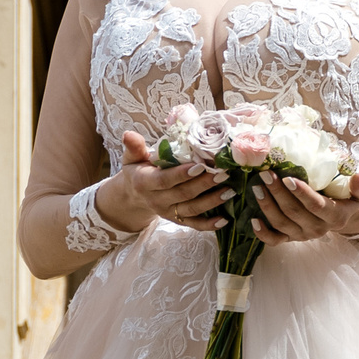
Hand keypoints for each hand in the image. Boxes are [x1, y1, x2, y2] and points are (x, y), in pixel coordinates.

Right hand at [98, 131, 234, 232]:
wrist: (134, 194)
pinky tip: (225, 219)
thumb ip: (134, 147)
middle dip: (204, 184)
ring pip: (192, 209)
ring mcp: (168, 212)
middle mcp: (156, 200)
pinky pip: (194, 225)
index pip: (164, 180)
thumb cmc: (138, 169)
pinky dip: (209, 225)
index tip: (199, 166)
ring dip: (212, 201)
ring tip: (230, 190)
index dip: (181, 175)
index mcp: (145, 183)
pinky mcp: (177, 220)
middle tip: (224, 173)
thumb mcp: (132, 158)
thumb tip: (129, 134)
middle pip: (183, 194)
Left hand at [251, 171, 358, 245]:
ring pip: (282, 224)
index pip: (316, 205)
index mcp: (335, 216)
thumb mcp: (358, 193)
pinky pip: (275, 240)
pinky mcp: (292, 239)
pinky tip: (253, 219)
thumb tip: (358, 176)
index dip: (301, 193)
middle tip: (266, 174)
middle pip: (294, 212)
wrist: (342, 217)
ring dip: (267, 206)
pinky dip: (262, 233)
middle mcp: (318, 229)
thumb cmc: (346, 199)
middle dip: (278, 193)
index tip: (287, 178)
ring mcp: (303, 236)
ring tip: (257, 187)